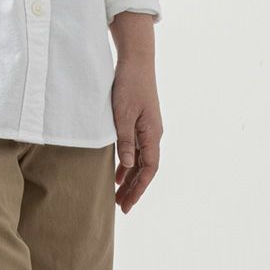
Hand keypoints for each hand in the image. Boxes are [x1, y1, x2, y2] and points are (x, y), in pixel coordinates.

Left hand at [109, 12, 163, 213]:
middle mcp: (152, 134)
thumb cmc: (129, 85)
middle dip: (134, 190)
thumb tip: (126, 166)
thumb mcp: (122, 115)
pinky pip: (134, 151)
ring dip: (129, 180)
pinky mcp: (138, 124)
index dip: (138, 189)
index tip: (127, 205)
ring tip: (118, 197)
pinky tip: (116, 175)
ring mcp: (146, 130)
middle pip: (145, 170)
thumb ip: (124, 140)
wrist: (135, 60)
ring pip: (139, 162)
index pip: (148, 169)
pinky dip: (126, 165)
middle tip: (121, 208)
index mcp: (152, 134)